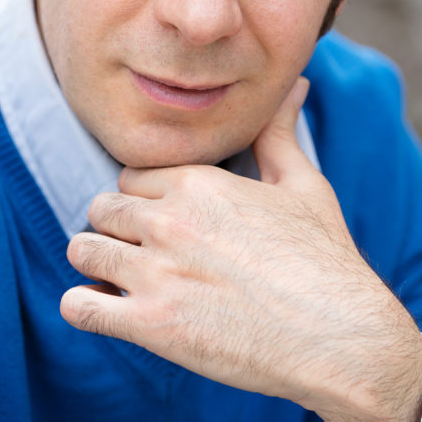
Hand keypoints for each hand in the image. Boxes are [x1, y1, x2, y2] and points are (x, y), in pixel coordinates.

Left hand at [62, 78, 421, 421]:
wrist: (343, 338)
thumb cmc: (327, 261)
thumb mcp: (305, 186)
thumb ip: (280, 132)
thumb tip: (296, 84)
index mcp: (199, 183)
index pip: (131, 176)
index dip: (142, 199)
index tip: (160, 221)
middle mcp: (169, 221)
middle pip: (102, 208)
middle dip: (116, 229)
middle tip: (141, 253)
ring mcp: (156, 273)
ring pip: (83, 249)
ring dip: (96, 264)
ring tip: (121, 280)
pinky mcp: (150, 326)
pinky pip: (78, 307)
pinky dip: (83, 308)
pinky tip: (108, 311)